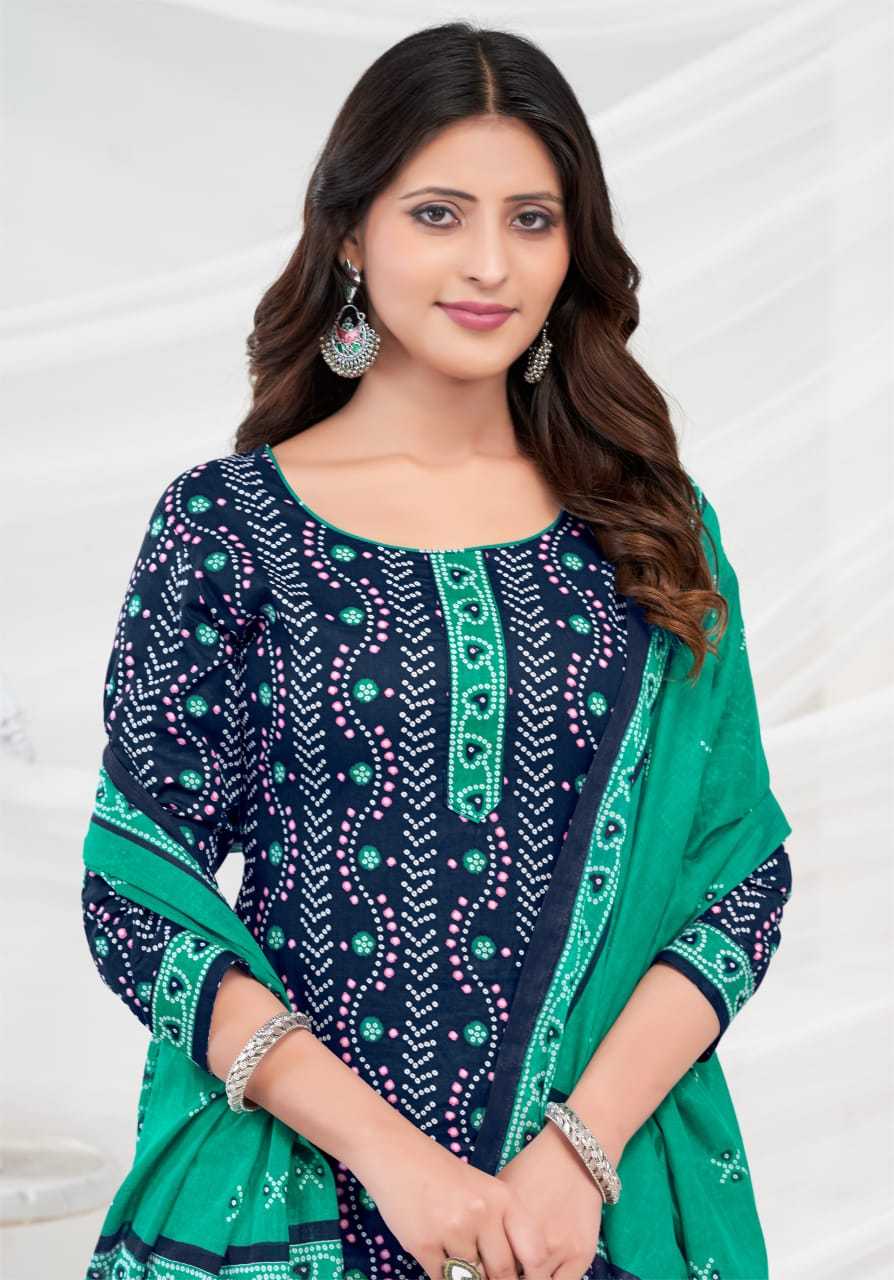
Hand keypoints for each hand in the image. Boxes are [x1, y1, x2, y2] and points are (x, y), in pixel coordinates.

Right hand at [352, 1122, 534, 1279]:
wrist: (394, 1153)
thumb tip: (513, 1273)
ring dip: (469, 1278)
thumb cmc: (441, 1174)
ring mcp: (453, 1229)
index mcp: (503, 1197)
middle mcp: (482, 1213)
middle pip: (503, 1272)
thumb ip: (500, 1227)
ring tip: (460, 1259)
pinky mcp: (424, 1244)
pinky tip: (440, 1259)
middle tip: (489, 1275)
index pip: (534, 1251)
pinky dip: (444, 1276)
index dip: (534, 1276)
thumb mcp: (482, 1190)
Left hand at [493, 1120, 608, 1279]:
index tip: (486, 1271)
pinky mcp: (581, 1255)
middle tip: (506, 1272)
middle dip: (508, 1278)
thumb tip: (478, 1250)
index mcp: (505, 1225)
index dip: (487, 1273)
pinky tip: (544, 1273)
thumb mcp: (502, 1191)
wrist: (574, 1156)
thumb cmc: (532, 1169)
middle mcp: (530, 1240)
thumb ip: (492, 1224)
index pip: (491, 1266)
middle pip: (513, 1279)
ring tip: (524, 1270)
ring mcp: (557, 1250)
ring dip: (529, 1279)